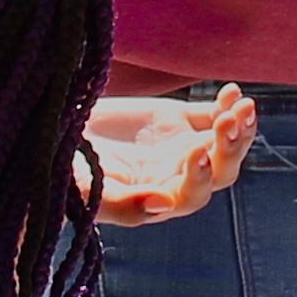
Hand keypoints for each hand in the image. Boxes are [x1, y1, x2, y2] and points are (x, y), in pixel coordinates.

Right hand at [83, 86, 259, 226]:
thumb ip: (124, 205)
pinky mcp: (182, 120)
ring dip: (238, 127)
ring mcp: (184, 147)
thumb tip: (162, 205)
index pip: (192, 194)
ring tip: (242, 106)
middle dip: (228, 148)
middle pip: (220, 170)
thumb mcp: (87, 191)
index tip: (195, 152)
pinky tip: (231, 91)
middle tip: (228, 123)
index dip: (200, 176)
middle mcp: (178, 176)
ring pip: (224, 142)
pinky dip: (227, 104)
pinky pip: (215, 114)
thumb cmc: (67, 171)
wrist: (55, 131)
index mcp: (159, 199)